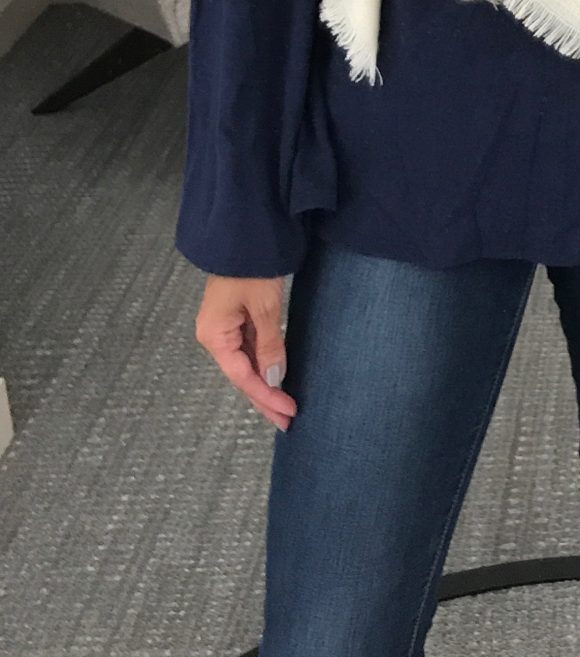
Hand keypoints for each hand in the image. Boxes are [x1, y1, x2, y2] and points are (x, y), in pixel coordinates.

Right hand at [195, 274, 297, 430]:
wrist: (245, 235)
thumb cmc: (251, 267)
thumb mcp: (265, 307)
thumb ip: (270, 345)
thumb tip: (275, 379)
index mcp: (214, 335)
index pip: (242, 376)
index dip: (266, 395)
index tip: (288, 411)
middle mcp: (214, 336)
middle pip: (241, 375)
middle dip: (265, 398)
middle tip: (287, 420)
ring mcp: (223, 328)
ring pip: (245, 365)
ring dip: (265, 384)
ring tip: (284, 406)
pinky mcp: (234, 319)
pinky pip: (248, 349)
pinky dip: (263, 365)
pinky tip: (275, 379)